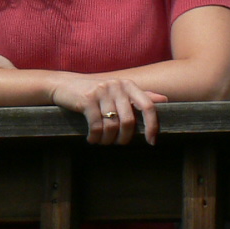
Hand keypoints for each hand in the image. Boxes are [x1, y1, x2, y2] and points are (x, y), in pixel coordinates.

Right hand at [48, 76, 169, 144]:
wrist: (65, 85)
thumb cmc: (97, 92)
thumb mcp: (119, 91)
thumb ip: (141, 96)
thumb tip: (165, 99)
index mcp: (129, 85)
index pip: (148, 107)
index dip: (152, 126)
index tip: (152, 142)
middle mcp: (118, 86)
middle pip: (129, 121)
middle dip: (124, 138)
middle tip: (118, 143)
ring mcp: (102, 92)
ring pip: (111, 126)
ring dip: (107, 139)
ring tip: (102, 141)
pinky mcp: (87, 99)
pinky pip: (96, 126)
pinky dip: (95, 137)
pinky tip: (92, 139)